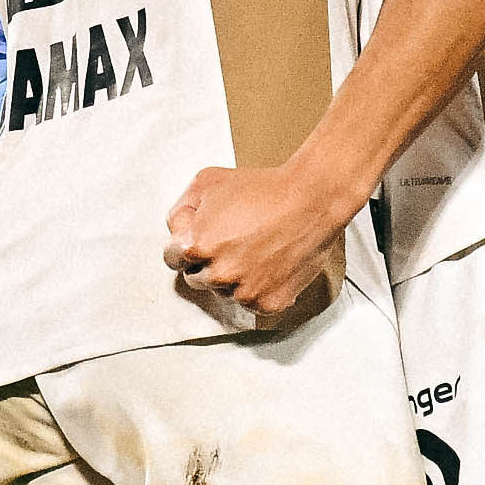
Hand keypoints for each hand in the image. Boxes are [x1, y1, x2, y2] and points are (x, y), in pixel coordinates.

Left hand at [164, 162, 355, 324]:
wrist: (312, 199)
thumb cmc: (264, 188)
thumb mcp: (208, 182)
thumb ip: (182, 211)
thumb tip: (177, 231)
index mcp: (196, 246)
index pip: (172, 259)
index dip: (186, 246)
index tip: (203, 240)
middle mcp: (218, 274)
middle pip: (197, 278)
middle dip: (208, 262)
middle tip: (233, 242)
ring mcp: (244, 292)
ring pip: (225, 292)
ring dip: (233, 277)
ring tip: (255, 250)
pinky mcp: (268, 303)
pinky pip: (252, 302)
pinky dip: (258, 288)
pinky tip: (269, 264)